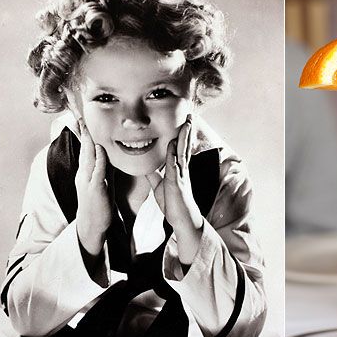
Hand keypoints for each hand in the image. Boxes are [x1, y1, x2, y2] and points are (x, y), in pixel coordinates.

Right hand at [75, 118, 111, 256]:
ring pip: (88, 157)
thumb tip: (105, 154)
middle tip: (80, 116)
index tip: (83, 120)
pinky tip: (100, 149)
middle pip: (84, 150)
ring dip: (89, 141)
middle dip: (83, 133)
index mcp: (85, 172)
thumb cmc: (99, 204)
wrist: (93, 225)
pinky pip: (97, 171)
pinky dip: (99, 159)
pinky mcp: (95, 189)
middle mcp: (84, 174)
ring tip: (88, 126)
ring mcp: (88, 181)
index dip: (85, 135)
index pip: (85, 150)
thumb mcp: (102, 183)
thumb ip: (103, 169)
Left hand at [146, 115, 202, 263]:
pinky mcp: (177, 185)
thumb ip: (154, 175)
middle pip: (185, 146)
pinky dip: (173, 155)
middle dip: (187, 131)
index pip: (181, 149)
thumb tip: (147, 165)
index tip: (184, 122)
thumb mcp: (159, 187)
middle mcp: (182, 170)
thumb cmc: (173, 205)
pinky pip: (174, 167)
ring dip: (184, 138)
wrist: (182, 221)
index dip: (182, 135)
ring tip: (187, 124)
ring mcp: (181, 176)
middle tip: (190, 116)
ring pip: (182, 152)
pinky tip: (172, 144)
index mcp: (179, 170)